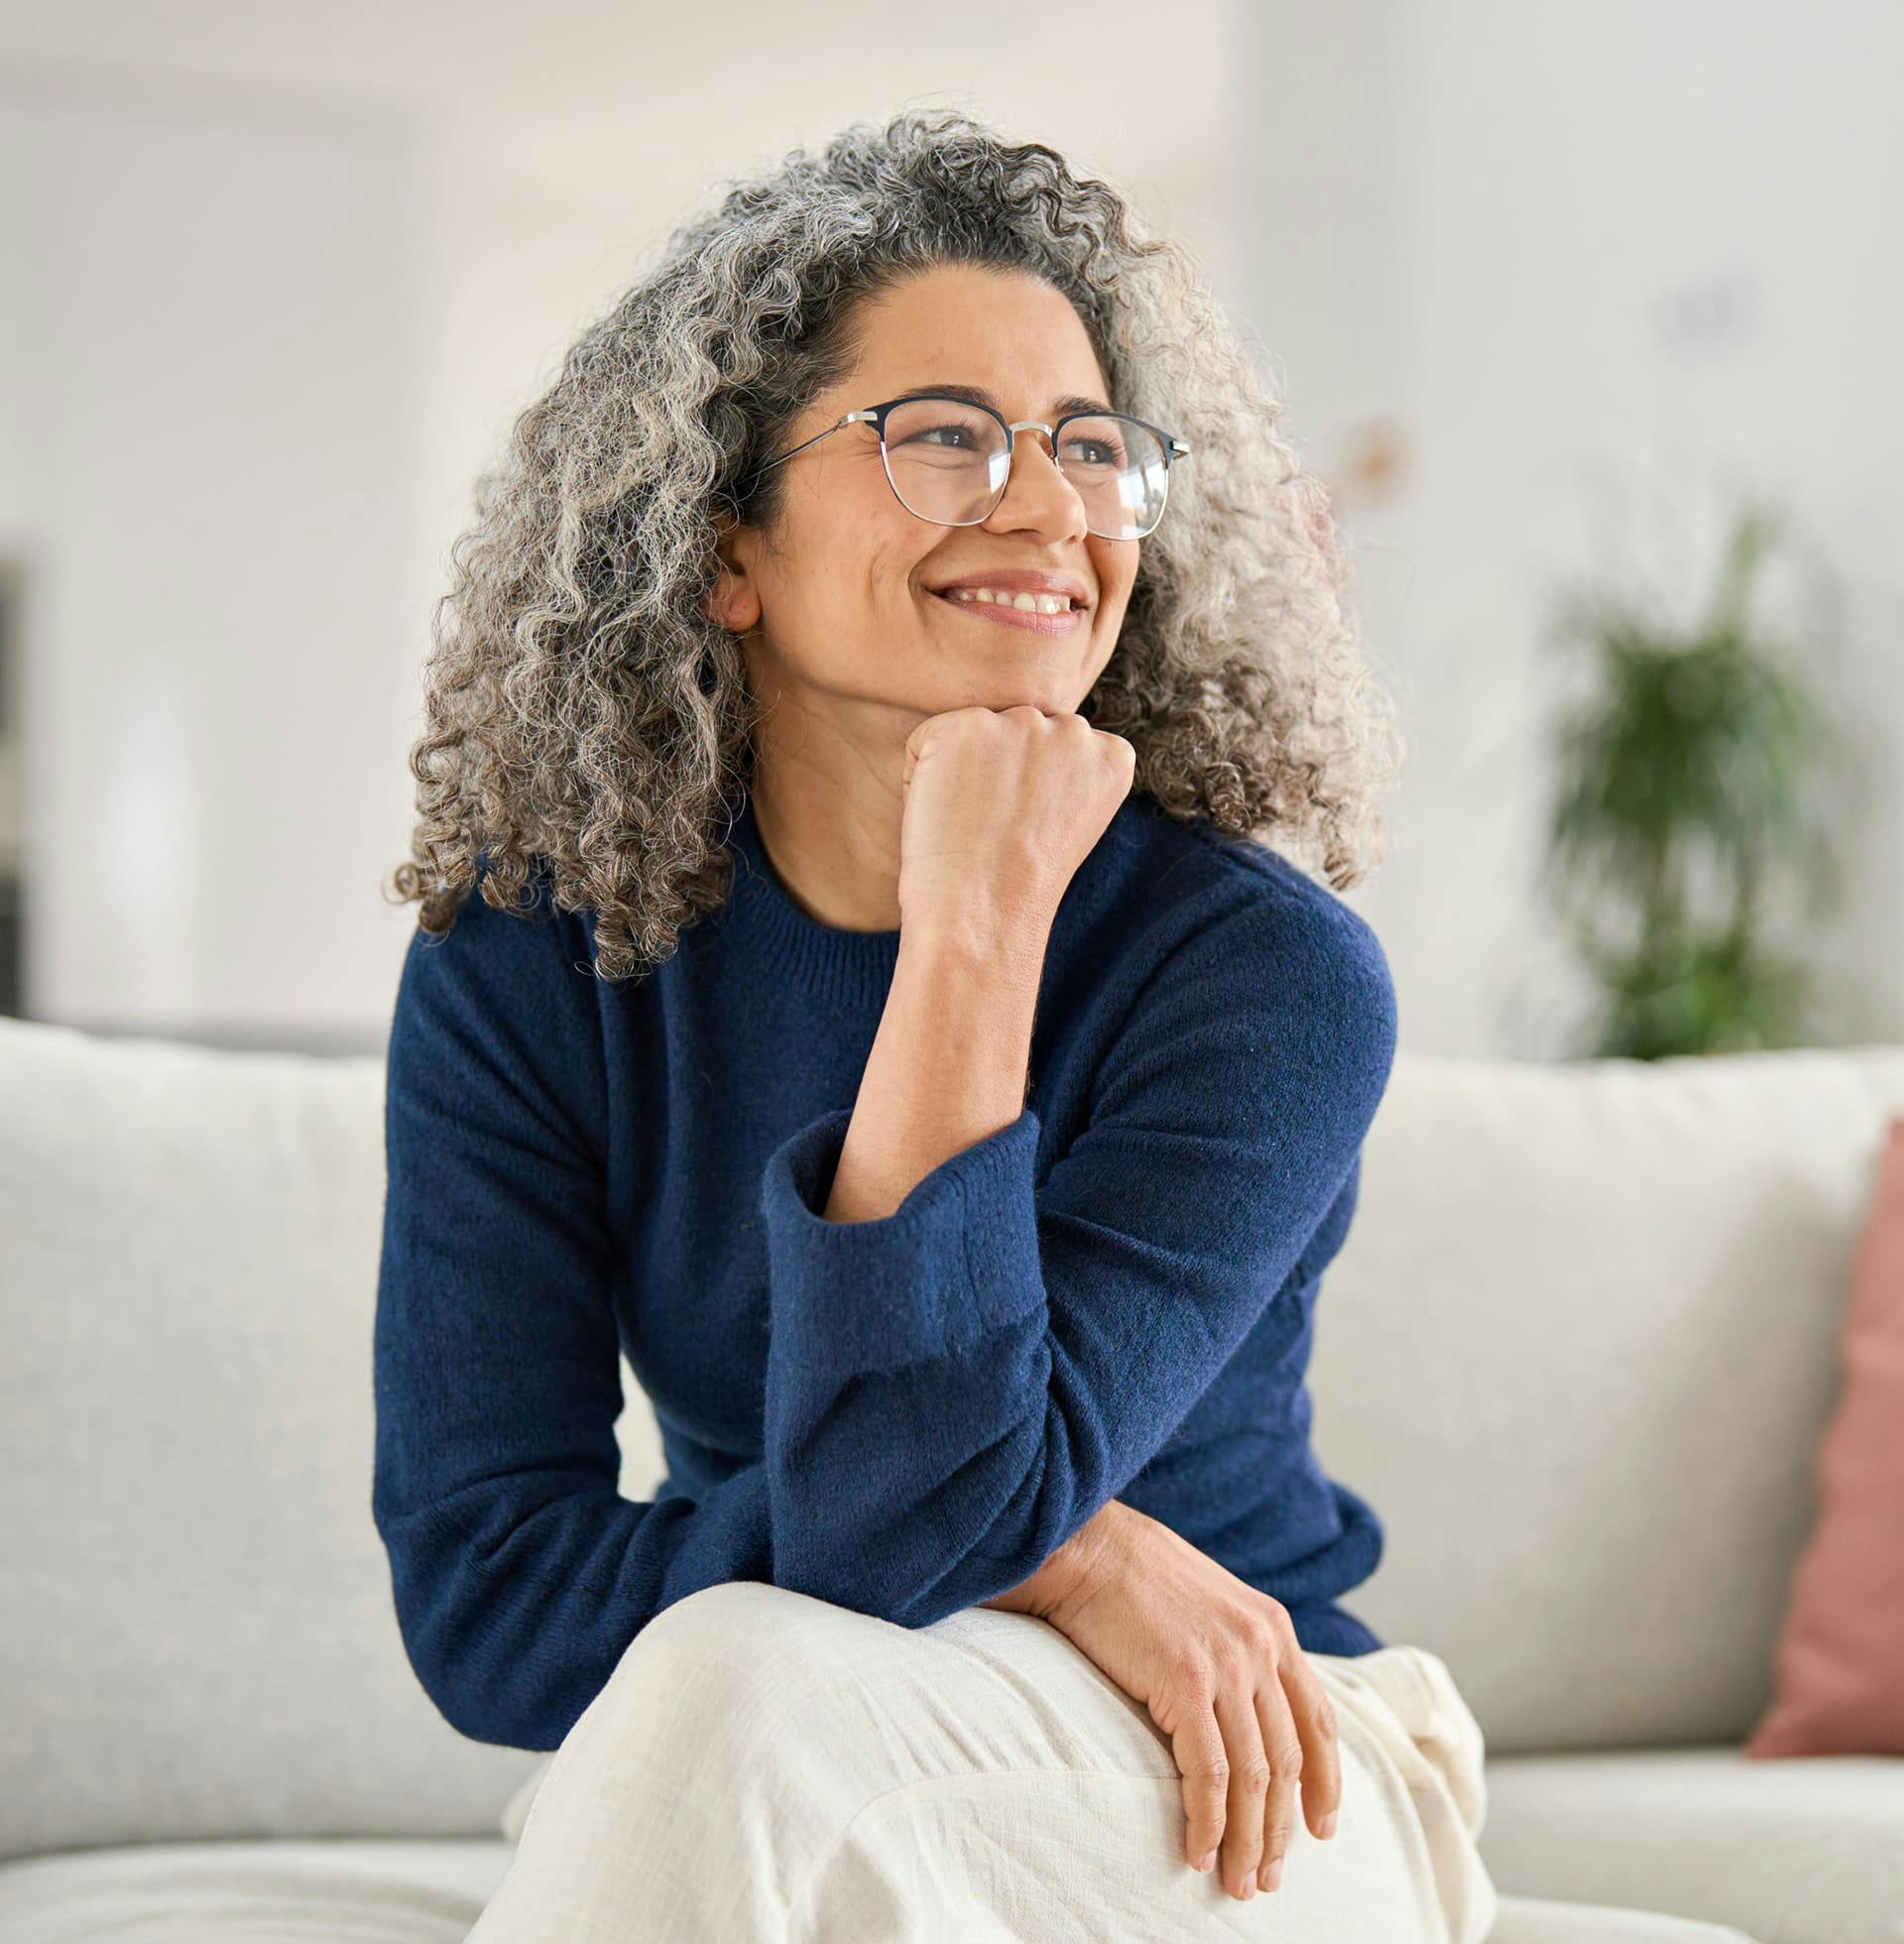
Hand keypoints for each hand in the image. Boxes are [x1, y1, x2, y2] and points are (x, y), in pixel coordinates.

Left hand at [896, 705, 1134, 942]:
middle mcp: (1075, 730)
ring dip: (960, 773)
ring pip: (973, 734)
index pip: (1056, 748)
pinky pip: (925, 741)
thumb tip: (1022, 747)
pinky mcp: (968, 725)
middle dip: (997, 775)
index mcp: (1111, 756)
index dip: (1030, 794)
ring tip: (971, 824)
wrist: (984, 912)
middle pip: (1015, 733)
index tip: (1028, 832)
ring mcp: (1022, 723)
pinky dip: (917, 779)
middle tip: (995, 832)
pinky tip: (943, 816)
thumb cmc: (1016, 885)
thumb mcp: (1067, 823)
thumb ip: (1060, 773)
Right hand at [1032, 1501, 1343, 1904]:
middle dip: (1282, 1829)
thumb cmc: (1133, 1574)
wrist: (1086, 1545)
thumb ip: (1237, 1647)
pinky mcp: (1186, 1683)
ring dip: (1249, 1841)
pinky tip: (1199, 1852)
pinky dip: (1209, 1823)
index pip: (1318, 1720)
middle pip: (1289, 1760)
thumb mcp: (1208, 1601)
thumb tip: (1242, 1706)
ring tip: (1238, 1883)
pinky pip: (1209, 1774)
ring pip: (1254, 1777)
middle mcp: (1261, 1647)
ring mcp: (1227, 1665)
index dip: (1326, 1782)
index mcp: (1273, 1627)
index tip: (1321, 1830)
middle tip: (1268, 1877)